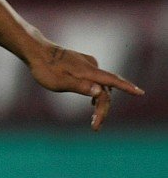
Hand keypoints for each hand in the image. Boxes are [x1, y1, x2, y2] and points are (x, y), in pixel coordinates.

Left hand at [26, 43, 143, 130]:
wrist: (37, 51)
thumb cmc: (45, 69)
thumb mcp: (58, 82)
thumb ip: (79, 87)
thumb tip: (99, 92)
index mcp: (88, 71)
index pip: (112, 80)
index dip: (127, 87)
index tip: (140, 93)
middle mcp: (91, 66)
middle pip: (105, 89)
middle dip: (103, 109)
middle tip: (96, 126)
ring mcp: (88, 64)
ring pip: (101, 85)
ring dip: (100, 102)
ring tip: (95, 120)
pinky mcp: (83, 64)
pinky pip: (96, 80)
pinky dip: (97, 92)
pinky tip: (93, 101)